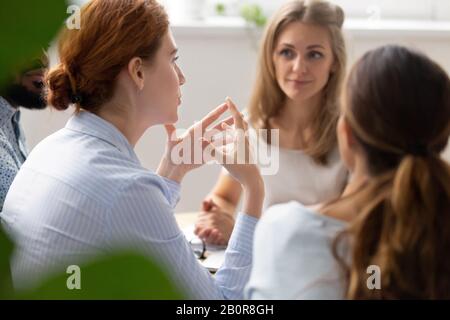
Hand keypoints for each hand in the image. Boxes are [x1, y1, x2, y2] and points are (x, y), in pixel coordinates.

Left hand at [157, 102, 233, 182]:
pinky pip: (219, 148)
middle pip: (217, 126)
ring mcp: (206, 144)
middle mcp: (202, 135)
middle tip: (238, 113)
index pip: (209, 118)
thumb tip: (165, 120)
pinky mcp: (208, 153)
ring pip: (221, 136)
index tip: (226, 104)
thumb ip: (170, 129)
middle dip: (228, 119)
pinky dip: (227, 145)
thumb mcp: (171, 140)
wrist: (175, 166)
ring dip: (230, 132)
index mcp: (196, 130)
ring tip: (240, 128)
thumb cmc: (172, 152)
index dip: (218, 111)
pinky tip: (236, 142)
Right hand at [194, 199, 234, 245]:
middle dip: (207, 235)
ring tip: (218, 232)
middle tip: (212, 230)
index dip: (199, 231)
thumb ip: (208, 205)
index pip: (196, 231)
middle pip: (202, 237)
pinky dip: (218, 240)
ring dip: (213, 237)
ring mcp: (210, 237)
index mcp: (199, 226)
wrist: (223, 216)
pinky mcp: (217, 240)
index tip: (205, 228)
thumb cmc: (213, 212)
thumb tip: (208, 200)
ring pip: (209, 241)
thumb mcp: (211, 208)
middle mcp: (204, 233)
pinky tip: (221, 236)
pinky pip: (217, 243)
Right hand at [202, 98, 263, 217]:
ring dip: (231, 127)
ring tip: (223, 124)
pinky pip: (237, 141)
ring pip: (239, 133)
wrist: (253, 180)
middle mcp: (245, 139)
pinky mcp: (244, 153)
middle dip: (233, 113)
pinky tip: (226, 139)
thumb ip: (211, 149)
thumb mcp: (223, 159)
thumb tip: (201, 140)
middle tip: (228, 105)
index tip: (227, 99)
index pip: (237, 118)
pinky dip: (231, 137)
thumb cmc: (240, 170)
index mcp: (241, 137)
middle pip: (240, 122)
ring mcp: (246, 146)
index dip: (232, 108)